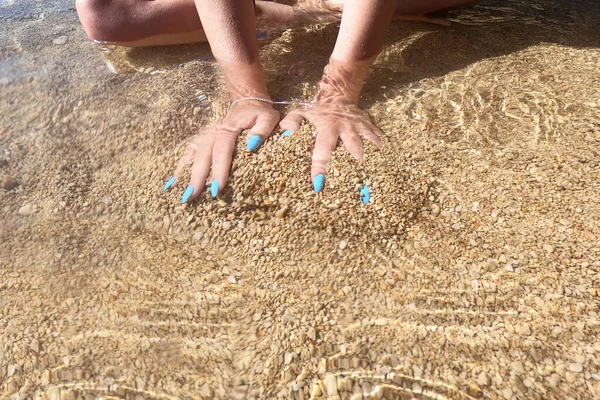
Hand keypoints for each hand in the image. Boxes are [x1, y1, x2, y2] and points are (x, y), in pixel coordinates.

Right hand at [163, 100, 278, 201]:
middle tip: (192, 195)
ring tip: (178, 191)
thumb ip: (262, 129)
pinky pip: (188, 153)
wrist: (247, 102)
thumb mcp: (268, 118)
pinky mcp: (202, 140)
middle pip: (202, 155)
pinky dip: (180, 167)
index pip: (222, 151)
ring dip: (184, 173)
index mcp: (229, 129)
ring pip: (192, 154)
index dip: (219, 170)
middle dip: (197, 176)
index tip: (217, 187)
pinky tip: (173, 183)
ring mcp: (206, 136)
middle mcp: (213, 132)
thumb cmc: (260, 114)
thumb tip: (252, 145)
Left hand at [279, 100, 381, 192]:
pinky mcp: (368, 125)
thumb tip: (286, 132)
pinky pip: (377, 135)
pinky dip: (381, 144)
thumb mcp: (301, 113)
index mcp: (327, 127)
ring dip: (372, 154)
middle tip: (357, 179)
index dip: (320, 166)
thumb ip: (292, 121)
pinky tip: (386, 156)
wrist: (337, 96)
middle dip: (355, 161)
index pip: (323, 149)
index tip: (318, 183)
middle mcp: (345, 128)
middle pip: (352, 146)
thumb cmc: (317, 111)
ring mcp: (359, 126)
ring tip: (376, 170)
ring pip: (368, 141)